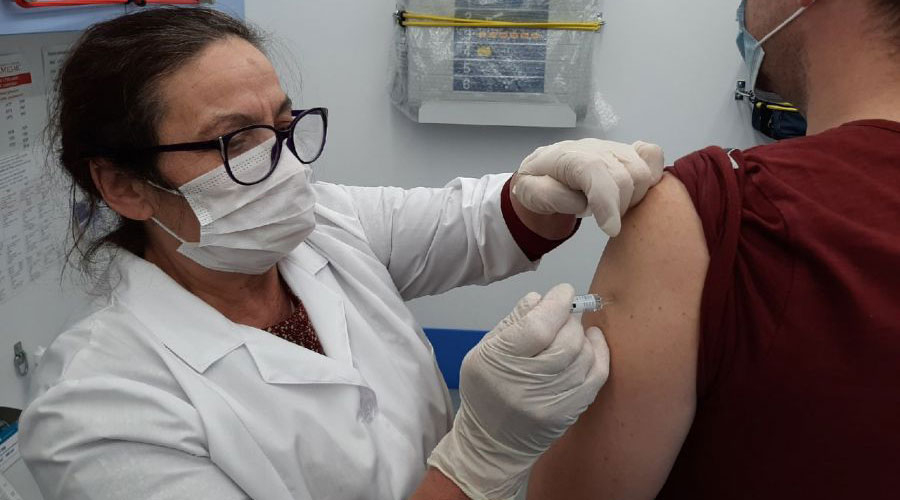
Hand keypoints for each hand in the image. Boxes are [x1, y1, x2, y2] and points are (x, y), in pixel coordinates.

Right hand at [427, 284, 609, 499]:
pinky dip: (599, 353)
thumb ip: (513, 322)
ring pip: (583, 356)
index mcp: (498, 363)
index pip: (538, 327)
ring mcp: (552, 403)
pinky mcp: (570, 413)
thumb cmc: (486, 390)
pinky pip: (597, 377)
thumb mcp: (484, 350)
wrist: (492, 443)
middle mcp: (526, 385)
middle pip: (565, 341)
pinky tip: (592, 341)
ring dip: (582, 335)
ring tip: (572, 329)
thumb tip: (541, 298)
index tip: (563, 292)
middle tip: (564, 314)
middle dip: (570, 319)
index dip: (556, 304)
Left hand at [512, 139, 664, 236]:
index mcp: (566, 156)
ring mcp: (613, 147)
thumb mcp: (529, 194)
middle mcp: (594, 147)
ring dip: (634, 197)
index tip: (610, 230)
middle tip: (604, 218)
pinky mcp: (629, 151)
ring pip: (642, 171)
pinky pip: (653, 155)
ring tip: (613, 206)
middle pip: (625, 175)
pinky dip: (652, 176)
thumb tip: (582, 201)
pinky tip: (634, 192)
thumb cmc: (538, 185)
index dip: (606, 200)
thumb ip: (551, 196)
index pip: (594, 169)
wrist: (546, 173)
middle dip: (619, 206)